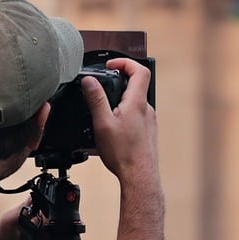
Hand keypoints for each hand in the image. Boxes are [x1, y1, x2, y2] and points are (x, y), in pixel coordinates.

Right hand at [81, 58, 159, 189]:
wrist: (139, 177)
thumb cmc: (124, 154)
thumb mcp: (102, 123)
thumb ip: (96, 99)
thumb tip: (89, 80)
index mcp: (137, 102)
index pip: (139, 70)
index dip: (125, 62)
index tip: (110, 65)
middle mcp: (146, 109)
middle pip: (136, 85)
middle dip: (117, 83)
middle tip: (102, 89)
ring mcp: (149, 121)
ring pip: (135, 102)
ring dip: (120, 101)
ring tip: (104, 113)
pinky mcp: (148, 132)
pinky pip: (136, 116)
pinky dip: (124, 115)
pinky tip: (113, 130)